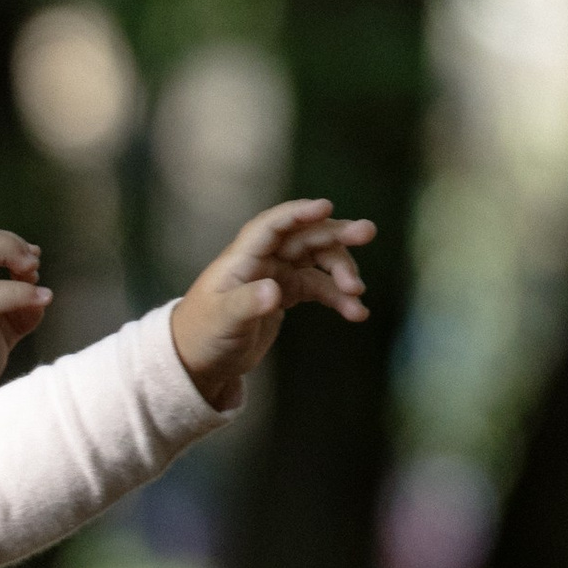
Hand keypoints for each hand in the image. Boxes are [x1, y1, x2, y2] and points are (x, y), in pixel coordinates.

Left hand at [170, 196, 373, 409]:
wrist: (199, 361)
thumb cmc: (201, 335)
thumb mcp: (224, 321)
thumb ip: (246, 304)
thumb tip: (275, 291)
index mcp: (242, 257)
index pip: (273, 225)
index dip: (299, 213)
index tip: (328, 206)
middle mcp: (261, 260)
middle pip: (304, 237)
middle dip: (336, 234)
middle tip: (368, 232)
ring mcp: (275, 275)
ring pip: (317, 261)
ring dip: (341, 272)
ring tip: (357, 295)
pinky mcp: (284, 294)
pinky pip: (319, 286)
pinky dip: (338, 297)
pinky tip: (356, 313)